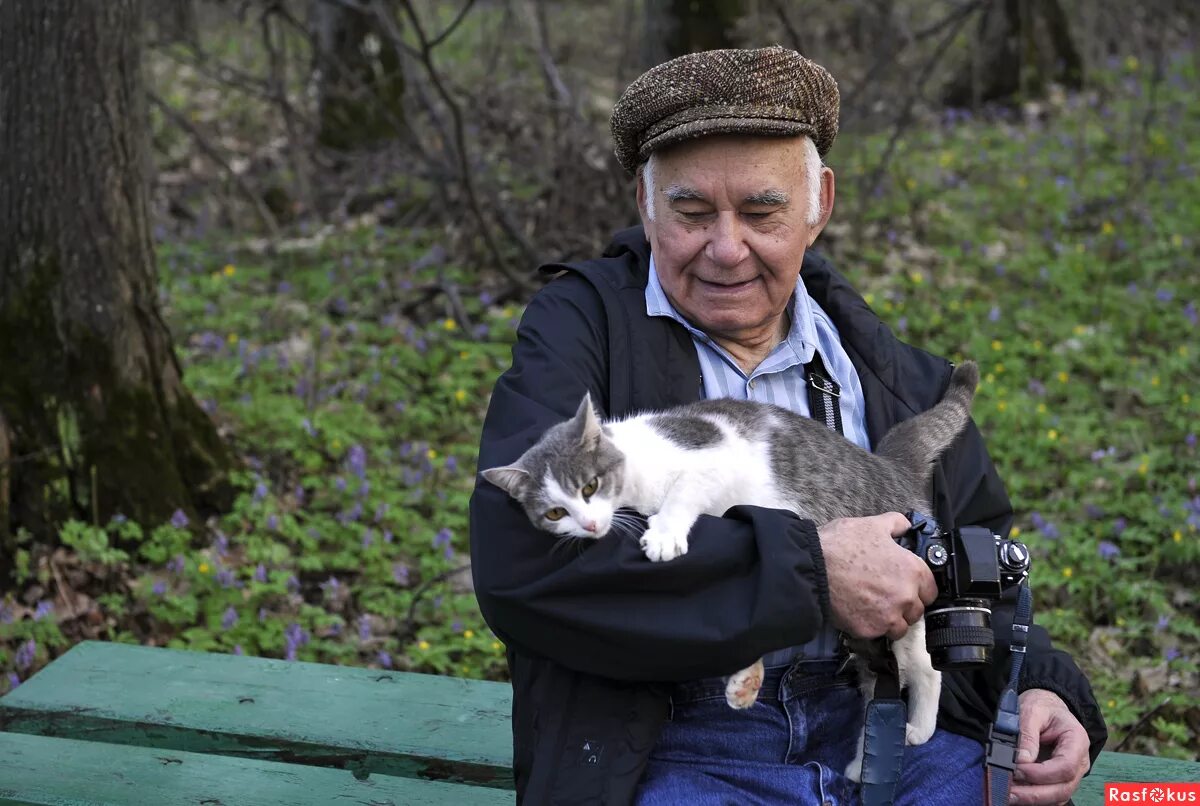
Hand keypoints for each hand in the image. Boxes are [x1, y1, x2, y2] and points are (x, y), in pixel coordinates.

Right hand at [817, 513, 936, 639]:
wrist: (812, 568)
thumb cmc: (841, 546)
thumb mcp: (872, 525)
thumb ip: (896, 524)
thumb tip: (905, 526)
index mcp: (912, 571)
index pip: (931, 590)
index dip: (919, 587)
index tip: (909, 585)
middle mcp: (905, 597)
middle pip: (917, 610)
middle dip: (905, 604)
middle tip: (887, 594)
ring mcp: (887, 617)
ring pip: (900, 627)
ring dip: (891, 619)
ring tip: (875, 608)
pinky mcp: (869, 630)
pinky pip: (877, 634)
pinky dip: (871, 626)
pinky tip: (860, 612)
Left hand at [1010, 689, 1089, 804]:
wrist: (1047, 707)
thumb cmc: (1042, 707)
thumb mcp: (1032, 710)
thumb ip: (1027, 733)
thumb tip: (1020, 760)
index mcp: (1077, 741)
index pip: (1065, 766)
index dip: (1041, 773)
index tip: (1017, 769)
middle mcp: (1079, 762)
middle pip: (1063, 788)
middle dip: (1034, 794)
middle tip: (1007, 791)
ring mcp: (1071, 774)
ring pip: (1057, 797)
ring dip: (1031, 799)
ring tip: (1006, 793)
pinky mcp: (1058, 780)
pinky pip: (1049, 796)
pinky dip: (1031, 798)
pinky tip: (1012, 793)